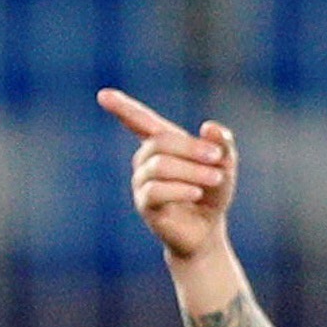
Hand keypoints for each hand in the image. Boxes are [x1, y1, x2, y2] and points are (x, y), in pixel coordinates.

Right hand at [101, 89, 235, 262]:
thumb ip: (222, 143)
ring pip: (159, 166)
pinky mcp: (145, 205)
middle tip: (218, 160)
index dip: (122, 108)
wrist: (206, 231)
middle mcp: (146, 161)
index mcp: (163, 144)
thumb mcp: (224, 164)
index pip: (140, 122)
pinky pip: (156, 190)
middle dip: (191, 148)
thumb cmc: (212, 193)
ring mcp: (142, 183)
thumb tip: (209, 127)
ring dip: (192, 170)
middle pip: (160, 142)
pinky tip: (196, 193)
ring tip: (215, 179)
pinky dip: (180, 189)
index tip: (103, 95)